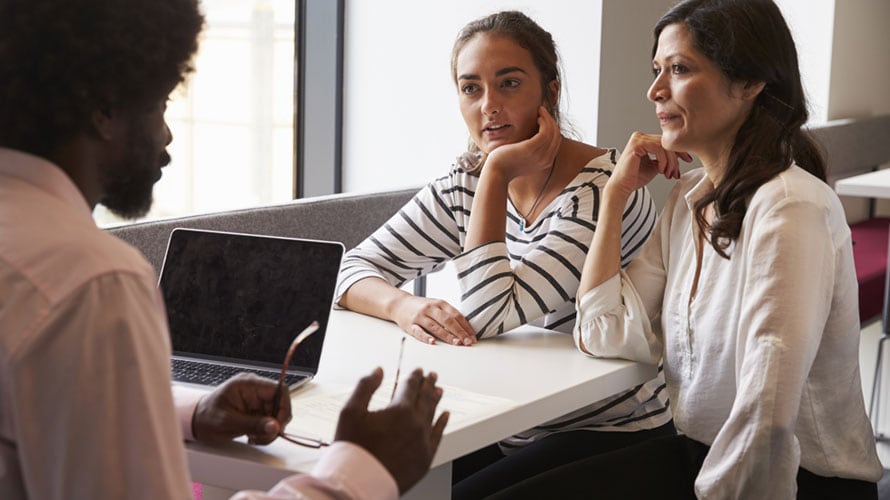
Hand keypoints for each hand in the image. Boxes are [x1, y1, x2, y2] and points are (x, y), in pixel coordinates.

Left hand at [192, 373, 291, 444]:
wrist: (196, 421)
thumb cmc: (207, 417)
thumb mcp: (229, 423)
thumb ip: (253, 424)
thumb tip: (275, 426)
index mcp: (247, 384)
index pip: (278, 389)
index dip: (283, 407)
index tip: (279, 425)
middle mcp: (254, 388)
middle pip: (279, 403)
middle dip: (275, 422)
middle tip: (265, 437)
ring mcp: (256, 398)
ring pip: (276, 413)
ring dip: (270, 429)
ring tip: (255, 438)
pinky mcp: (256, 409)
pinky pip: (269, 419)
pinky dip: (265, 430)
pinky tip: (254, 435)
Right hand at [335, 368, 449, 494]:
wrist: (359, 482)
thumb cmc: (353, 449)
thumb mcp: (350, 411)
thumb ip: (365, 387)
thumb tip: (378, 372)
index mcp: (400, 411)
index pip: (411, 387)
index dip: (415, 376)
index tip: (418, 371)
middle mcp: (416, 424)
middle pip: (425, 399)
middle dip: (428, 385)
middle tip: (432, 376)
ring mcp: (423, 442)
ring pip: (433, 415)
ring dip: (436, 400)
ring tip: (439, 390)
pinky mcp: (425, 458)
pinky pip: (438, 436)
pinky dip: (442, 423)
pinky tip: (445, 416)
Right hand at [390, 294, 475, 344]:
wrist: (399, 304)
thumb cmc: (421, 307)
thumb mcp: (436, 306)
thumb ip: (448, 314)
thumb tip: (465, 329)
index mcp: (440, 303)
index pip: (456, 315)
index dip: (466, 327)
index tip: (473, 337)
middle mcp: (431, 308)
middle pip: (448, 320)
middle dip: (460, 332)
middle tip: (468, 342)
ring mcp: (420, 316)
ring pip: (436, 327)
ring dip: (447, 336)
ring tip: (457, 343)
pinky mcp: (410, 325)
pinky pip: (419, 332)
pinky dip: (426, 337)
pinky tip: (433, 342)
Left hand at [483, 106, 561, 180]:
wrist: (496, 173)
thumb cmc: (506, 164)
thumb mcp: (523, 158)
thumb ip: (533, 151)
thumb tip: (534, 138)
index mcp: (546, 163)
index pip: (556, 142)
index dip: (552, 128)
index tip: (544, 119)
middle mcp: (546, 160)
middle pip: (556, 136)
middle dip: (551, 121)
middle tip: (542, 111)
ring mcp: (540, 155)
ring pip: (552, 132)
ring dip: (548, 118)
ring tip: (540, 111)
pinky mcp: (531, 148)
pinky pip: (545, 131)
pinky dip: (544, 121)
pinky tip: (537, 117)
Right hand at [608, 132, 691, 197]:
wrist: (622, 187)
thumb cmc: (635, 178)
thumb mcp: (655, 166)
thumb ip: (665, 159)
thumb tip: (680, 157)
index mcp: (644, 140)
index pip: (666, 142)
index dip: (679, 151)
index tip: (687, 160)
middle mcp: (640, 136)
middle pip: (666, 143)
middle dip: (675, 159)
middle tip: (676, 173)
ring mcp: (638, 138)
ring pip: (664, 146)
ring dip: (669, 162)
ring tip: (667, 174)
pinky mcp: (637, 144)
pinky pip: (658, 148)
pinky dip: (663, 160)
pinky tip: (660, 170)